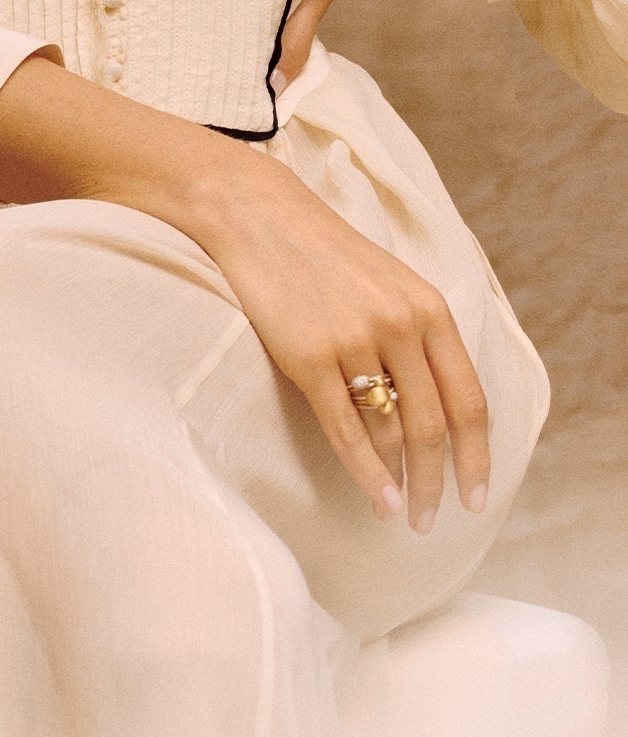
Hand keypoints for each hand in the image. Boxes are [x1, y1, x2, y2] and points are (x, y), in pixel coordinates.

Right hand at [197, 147, 490, 533]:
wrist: (258, 217)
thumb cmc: (320, 252)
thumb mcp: (388, 282)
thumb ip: (417, 334)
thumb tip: (429, 406)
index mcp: (429, 308)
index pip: (470, 399)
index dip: (478, 456)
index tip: (476, 495)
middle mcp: (401, 325)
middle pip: (435, 425)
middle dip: (441, 481)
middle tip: (435, 519)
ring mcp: (355, 341)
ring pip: (391, 432)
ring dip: (402, 480)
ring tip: (401, 511)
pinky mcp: (309, 356)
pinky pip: (347, 429)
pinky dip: (367, 472)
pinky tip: (378, 498)